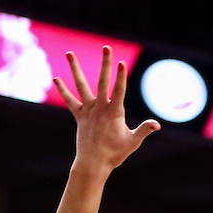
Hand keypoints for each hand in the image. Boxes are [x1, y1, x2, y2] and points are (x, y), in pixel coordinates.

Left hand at [55, 47, 159, 175]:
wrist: (93, 164)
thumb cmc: (114, 154)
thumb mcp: (132, 143)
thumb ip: (144, 130)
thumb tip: (157, 124)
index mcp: (114, 114)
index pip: (119, 91)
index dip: (120, 77)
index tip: (120, 62)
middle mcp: (99, 109)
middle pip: (102, 82)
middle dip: (105, 64)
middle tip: (106, 47)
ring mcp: (88, 111)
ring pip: (81, 86)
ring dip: (75, 69)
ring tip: (70, 53)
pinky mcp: (79, 117)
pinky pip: (70, 101)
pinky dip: (63, 90)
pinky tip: (56, 78)